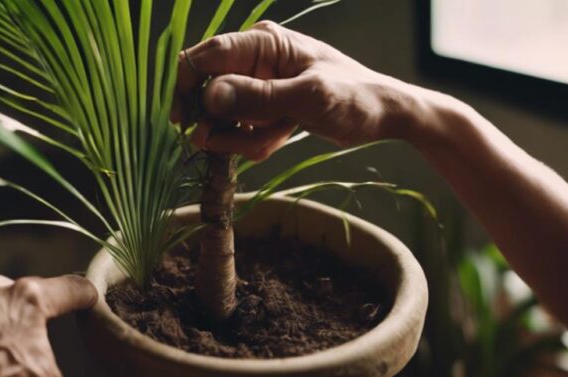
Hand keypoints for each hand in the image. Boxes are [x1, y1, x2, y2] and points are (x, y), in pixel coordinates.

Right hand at [174, 21, 419, 159]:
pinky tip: (278, 138)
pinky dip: (254, 142)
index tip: (184, 120)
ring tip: (273, 137)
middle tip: (227, 143)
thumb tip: (210, 96)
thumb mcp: (308, 98)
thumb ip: (258, 97)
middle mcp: (254, 60)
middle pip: (208, 91)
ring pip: (223, 117)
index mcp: (263, 42)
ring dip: (241, 137)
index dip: (188, 86)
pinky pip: (241, 130)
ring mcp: (258, 84)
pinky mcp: (264, 106)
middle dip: (219, 122)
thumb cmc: (355, 97)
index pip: (206, 56)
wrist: (383, 115)